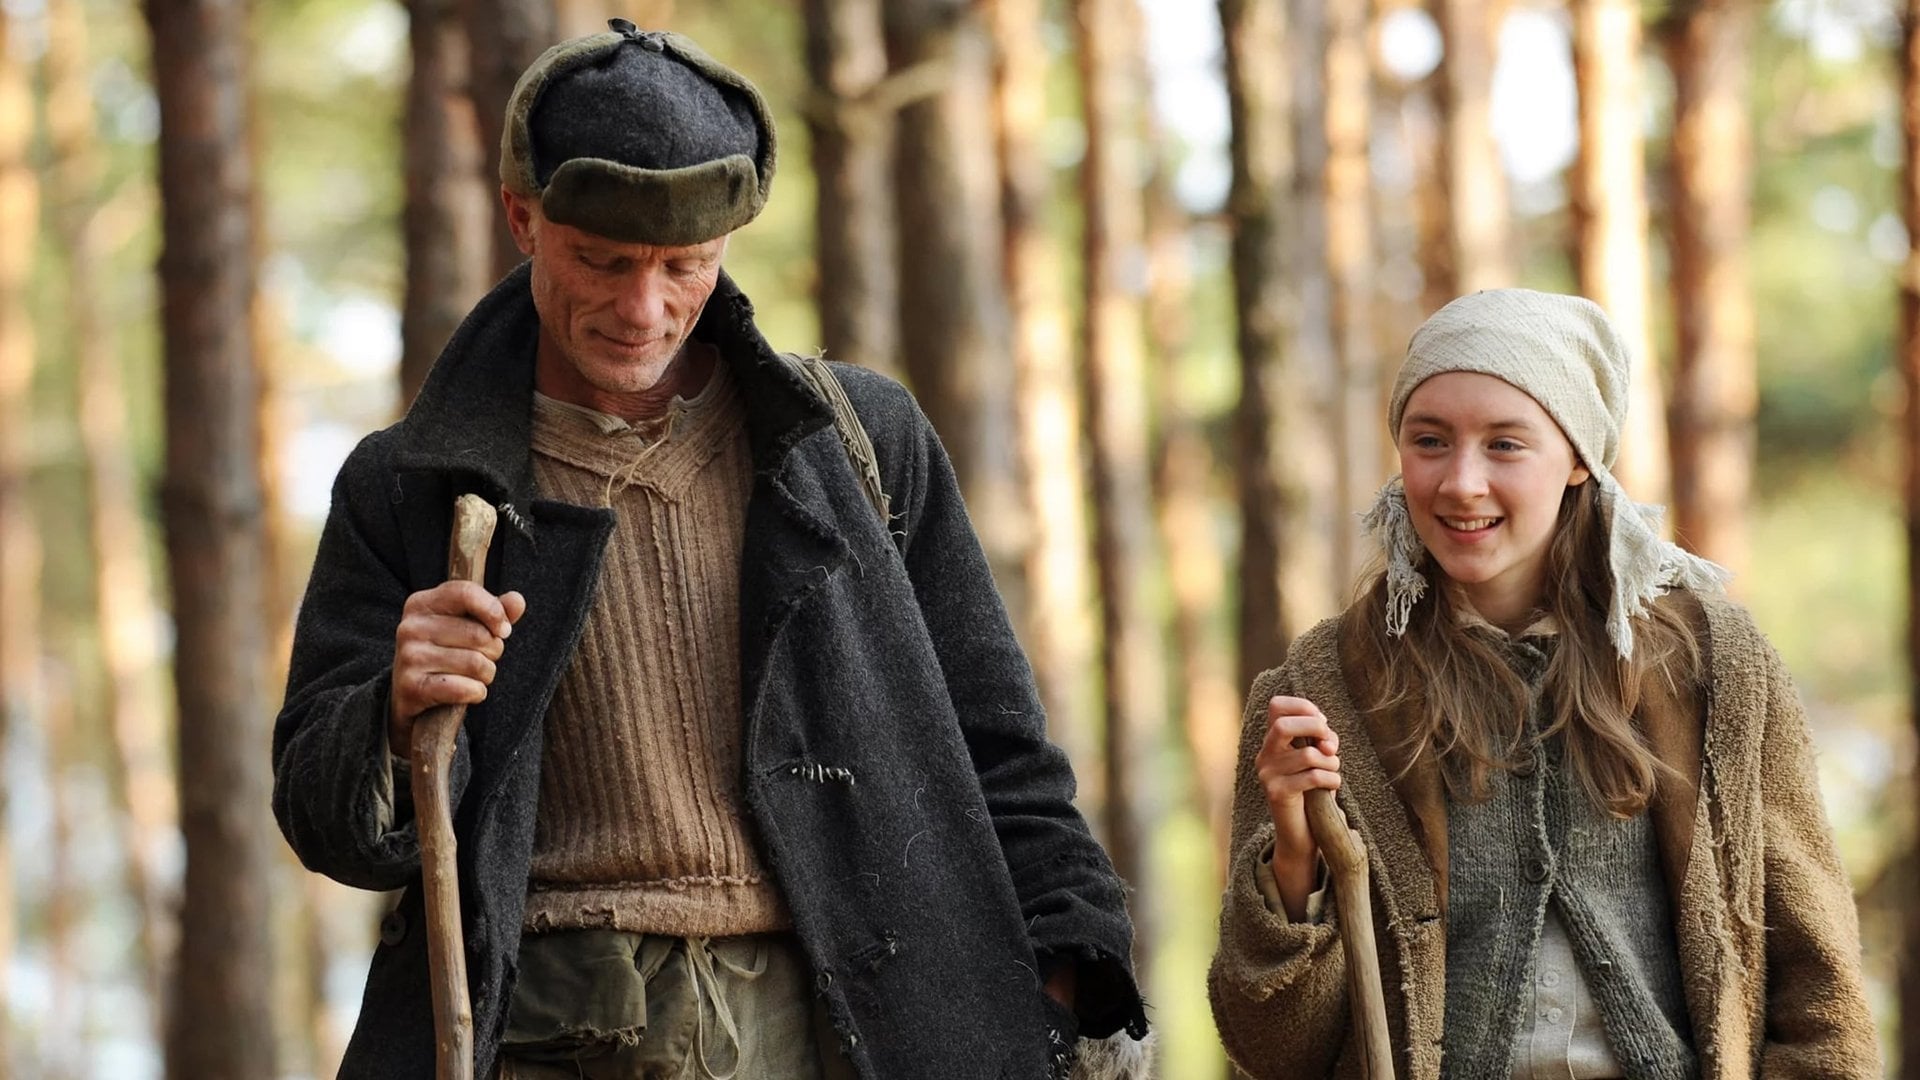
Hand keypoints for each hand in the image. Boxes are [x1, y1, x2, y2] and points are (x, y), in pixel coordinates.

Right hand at [387, 581, 525, 756]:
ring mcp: (408, 657)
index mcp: (422, 603)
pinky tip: (468, 691)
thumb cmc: (445, 652)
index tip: (504, 629)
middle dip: (493, 650)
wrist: (409, 694)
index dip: (494, 611)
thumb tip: (517, 601)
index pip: (465, 592)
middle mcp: (410, 627)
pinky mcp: (412, 687)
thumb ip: (494, 611)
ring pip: (476, 663)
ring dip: (487, 674)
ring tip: (474, 675)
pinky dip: (477, 692)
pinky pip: (465, 688)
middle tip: (483, 658)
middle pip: (479, 634)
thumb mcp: (466, 625)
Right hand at [1253, 696, 1340, 916]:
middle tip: (1330, 745)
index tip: (1322, 722)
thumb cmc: (1312, 792)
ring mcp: (1267, 775)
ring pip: (1308, 755)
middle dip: (1315, 729)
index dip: (1303, 706)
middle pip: (1282, 725)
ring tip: (1333, 773)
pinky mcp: (1277, 794)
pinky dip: (1332, 780)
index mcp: (1272, 742)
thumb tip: (1327, 740)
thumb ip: (1321, 741)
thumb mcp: (1317, 760)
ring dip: (1331, 763)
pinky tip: (1333, 787)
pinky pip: (1313, 778)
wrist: (1300, 834)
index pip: (1276, 706)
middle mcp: (1264, 756)